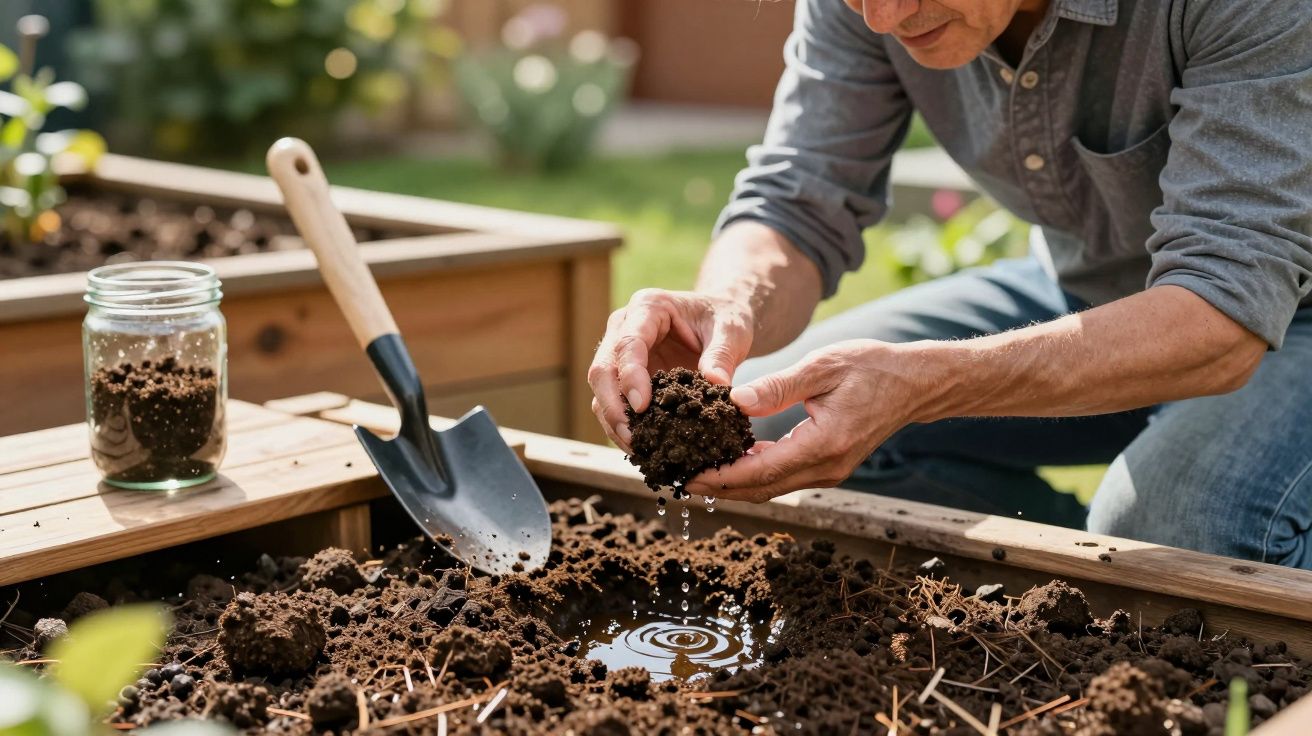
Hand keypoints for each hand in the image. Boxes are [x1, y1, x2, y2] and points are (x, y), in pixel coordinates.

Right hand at [588, 288, 754, 451]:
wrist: (720, 319)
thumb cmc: (724, 317)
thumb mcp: (732, 330)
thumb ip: (723, 354)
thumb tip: (718, 384)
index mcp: (648, 307)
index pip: (628, 343)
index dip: (630, 376)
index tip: (642, 406)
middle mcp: (624, 327)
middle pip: (603, 368)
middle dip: (613, 406)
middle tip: (634, 438)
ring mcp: (621, 353)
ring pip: (601, 389)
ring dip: (614, 421)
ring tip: (637, 450)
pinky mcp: (626, 376)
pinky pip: (614, 402)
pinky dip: (623, 425)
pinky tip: (641, 447)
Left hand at [685, 339, 927, 502]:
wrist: (914, 383)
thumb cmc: (870, 367)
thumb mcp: (822, 367)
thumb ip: (778, 387)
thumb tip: (734, 402)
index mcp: (823, 445)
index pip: (760, 472)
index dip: (720, 477)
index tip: (688, 475)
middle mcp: (826, 468)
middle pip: (761, 489)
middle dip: (719, 487)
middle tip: (679, 479)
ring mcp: (829, 472)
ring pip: (771, 488)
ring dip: (733, 484)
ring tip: (696, 472)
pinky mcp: (829, 466)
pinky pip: (783, 478)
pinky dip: (753, 475)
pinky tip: (729, 462)